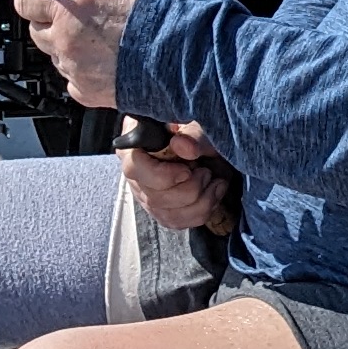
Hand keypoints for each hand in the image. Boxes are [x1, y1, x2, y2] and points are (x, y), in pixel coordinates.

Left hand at [17, 0, 150, 107]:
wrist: (182, 53)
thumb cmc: (157, 15)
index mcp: (69, 6)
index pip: (25, 0)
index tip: (42, 0)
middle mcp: (66, 38)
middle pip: (37, 31)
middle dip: (54, 25)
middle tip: (82, 22)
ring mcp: (74, 67)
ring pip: (56, 56)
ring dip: (70, 49)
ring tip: (104, 43)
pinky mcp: (86, 91)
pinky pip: (72, 80)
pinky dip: (84, 73)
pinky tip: (108, 63)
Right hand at [120, 121, 236, 232]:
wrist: (202, 144)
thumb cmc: (194, 133)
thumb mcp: (197, 125)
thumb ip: (192, 134)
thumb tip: (183, 146)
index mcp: (134, 148)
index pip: (134, 168)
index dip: (162, 175)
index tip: (187, 170)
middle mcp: (136, 176)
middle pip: (154, 198)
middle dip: (189, 189)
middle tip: (206, 171)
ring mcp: (147, 197)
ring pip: (168, 215)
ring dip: (200, 202)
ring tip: (213, 181)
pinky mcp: (161, 211)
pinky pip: (179, 223)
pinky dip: (202, 211)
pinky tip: (213, 193)